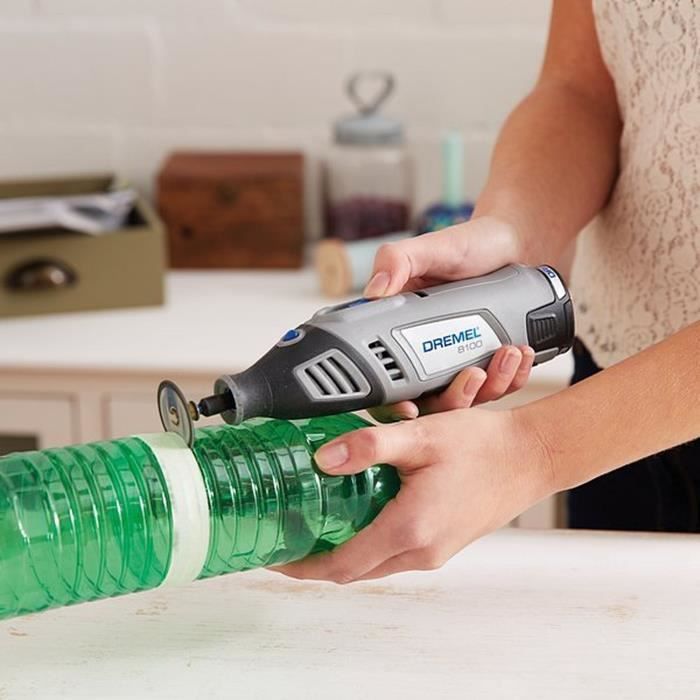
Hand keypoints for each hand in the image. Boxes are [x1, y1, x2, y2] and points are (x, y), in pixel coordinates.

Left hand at [270, 408, 553, 582]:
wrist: (531, 456)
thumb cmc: (484, 446)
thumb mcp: (421, 437)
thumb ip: (369, 446)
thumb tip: (324, 459)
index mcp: (409, 529)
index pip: (341, 565)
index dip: (302, 565)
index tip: (277, 555)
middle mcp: (421, 550)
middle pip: (354, 570)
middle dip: (316, 560)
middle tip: (291, 535)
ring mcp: (435, 551)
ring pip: (375, 563)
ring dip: (343, 551)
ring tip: (318, 524)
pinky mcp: (444, 542)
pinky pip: (395, 553)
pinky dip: (369, 543)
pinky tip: (360, 515)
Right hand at [362, 216, 533, 420]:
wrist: (517, 243)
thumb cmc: (469, 244)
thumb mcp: (429, 247)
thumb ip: (396, 260)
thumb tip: (373, 292)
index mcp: (404, 334)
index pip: (390, 384)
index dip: (393, 405)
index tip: (409, 408)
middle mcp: (431, 354)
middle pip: (434, 403)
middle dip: (457, 399)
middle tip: (474, 373)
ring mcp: (463, 361)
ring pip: (472, 399)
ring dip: (492, 385)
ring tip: (508, 353)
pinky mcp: (493, 362)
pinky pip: (503, 385)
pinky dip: (515, 377)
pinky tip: (521, 354)